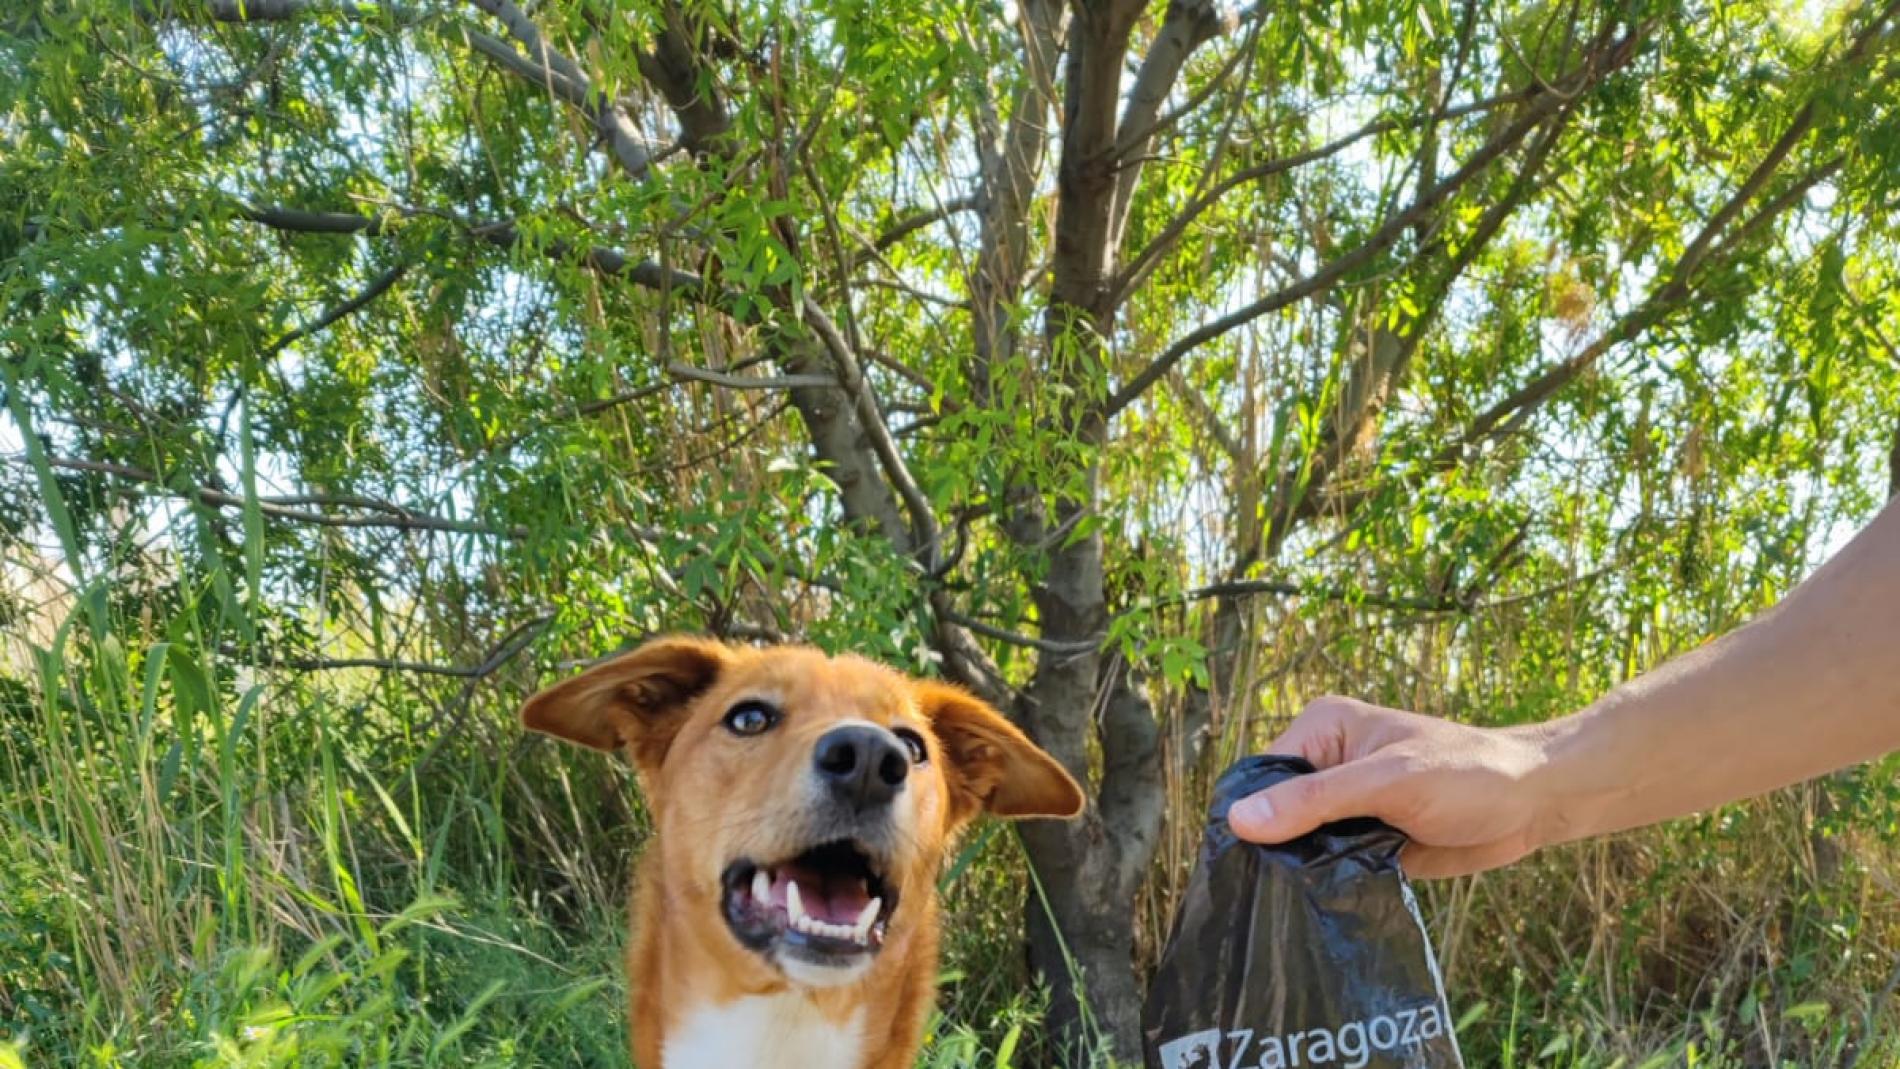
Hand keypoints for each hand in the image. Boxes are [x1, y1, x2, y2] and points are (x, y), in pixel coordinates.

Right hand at [1228, 697, 1560, 877]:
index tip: (1240, 860)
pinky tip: (1317, 906)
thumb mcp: (1388, 781)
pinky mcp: (1365, 841)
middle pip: (1275, 812)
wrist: (1535, 803)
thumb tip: (1239, 821)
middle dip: (1274, 846)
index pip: (1262, 775)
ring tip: (1289, 900)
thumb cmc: (1467, 774)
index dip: (1250, 815)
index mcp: (1324, 730)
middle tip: (1265, 889)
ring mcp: (1347, 806)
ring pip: (1299, 843)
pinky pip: (1329, 866)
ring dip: (1301, 869)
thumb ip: (1316, 800)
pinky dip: (1325, 884)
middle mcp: (1328, 764)